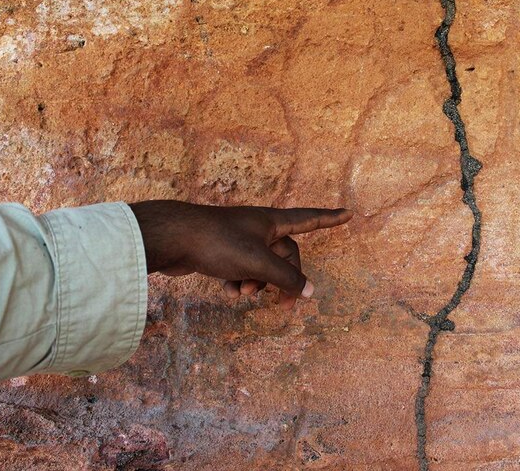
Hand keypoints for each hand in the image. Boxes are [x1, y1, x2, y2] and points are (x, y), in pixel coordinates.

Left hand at [128, 201, 352, 308]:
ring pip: (262, 265)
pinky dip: (239, 282)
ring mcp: (238, 239)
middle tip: (284, 304)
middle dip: (285, 278)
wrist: (172, 238)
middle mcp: (257, 227)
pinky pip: (241, 270)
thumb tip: (311, 292)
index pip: (308, 219)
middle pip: (285, 254)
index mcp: (271, 221)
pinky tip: (229, 292)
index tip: (348, 214)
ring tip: (246, 294)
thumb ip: (287, 279)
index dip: (329, 219)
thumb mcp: (259, 263)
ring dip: (259, 283)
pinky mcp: (220, 251)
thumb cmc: (218, 243)